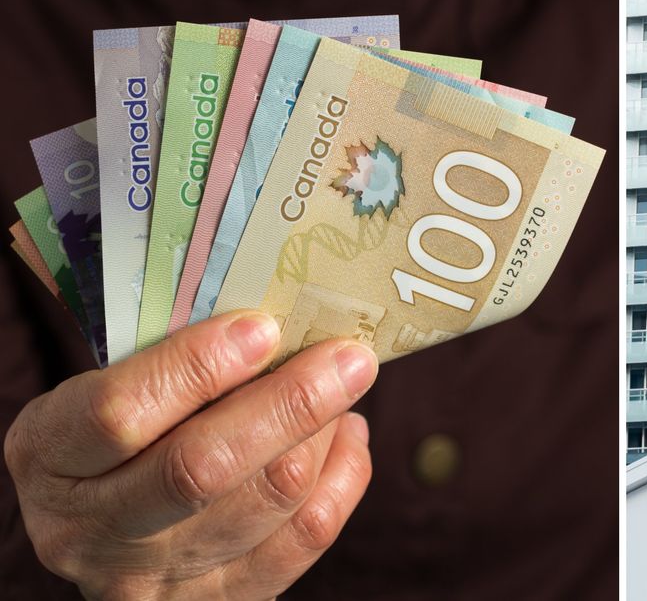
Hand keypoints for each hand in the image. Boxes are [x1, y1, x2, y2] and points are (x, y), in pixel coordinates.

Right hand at [4, 310, 377, 599]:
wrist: (112, 535)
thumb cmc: (123, 433)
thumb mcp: (106, 388)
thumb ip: (168, 361)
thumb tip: (271, 320)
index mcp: (50, 457)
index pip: (119, 415)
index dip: (195, 368)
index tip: (262, 328)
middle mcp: (92, 531)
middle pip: (202, 468)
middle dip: (289, 404)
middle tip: (347, 358)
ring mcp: (156, 578)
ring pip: (268, 501)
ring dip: (323, 434)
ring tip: (344, 387)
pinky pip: (304, 539)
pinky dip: (342, 477)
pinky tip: (346, 435)